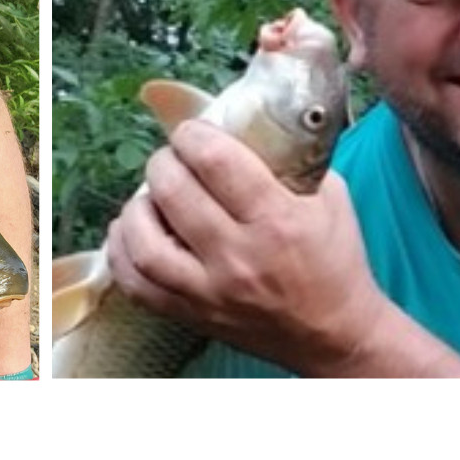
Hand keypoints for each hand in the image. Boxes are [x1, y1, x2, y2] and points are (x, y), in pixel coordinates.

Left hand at [105, 119, 384, 374]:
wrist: (336, 335)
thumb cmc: (334, 259)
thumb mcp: (327, 197)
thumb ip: (287, 160)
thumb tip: (240, 123)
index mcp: (277, 221)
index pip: (216, 161)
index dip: (193, 135)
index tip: (191, 131)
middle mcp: (239, 258)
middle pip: (174, 192)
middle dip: (165, 162)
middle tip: (172, 158)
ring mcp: (210, 293)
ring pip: (143, 244)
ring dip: (137, 208)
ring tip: (150, 197)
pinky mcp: (192, 317)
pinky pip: (136, 285)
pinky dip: (123, 252)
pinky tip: (134, 232)